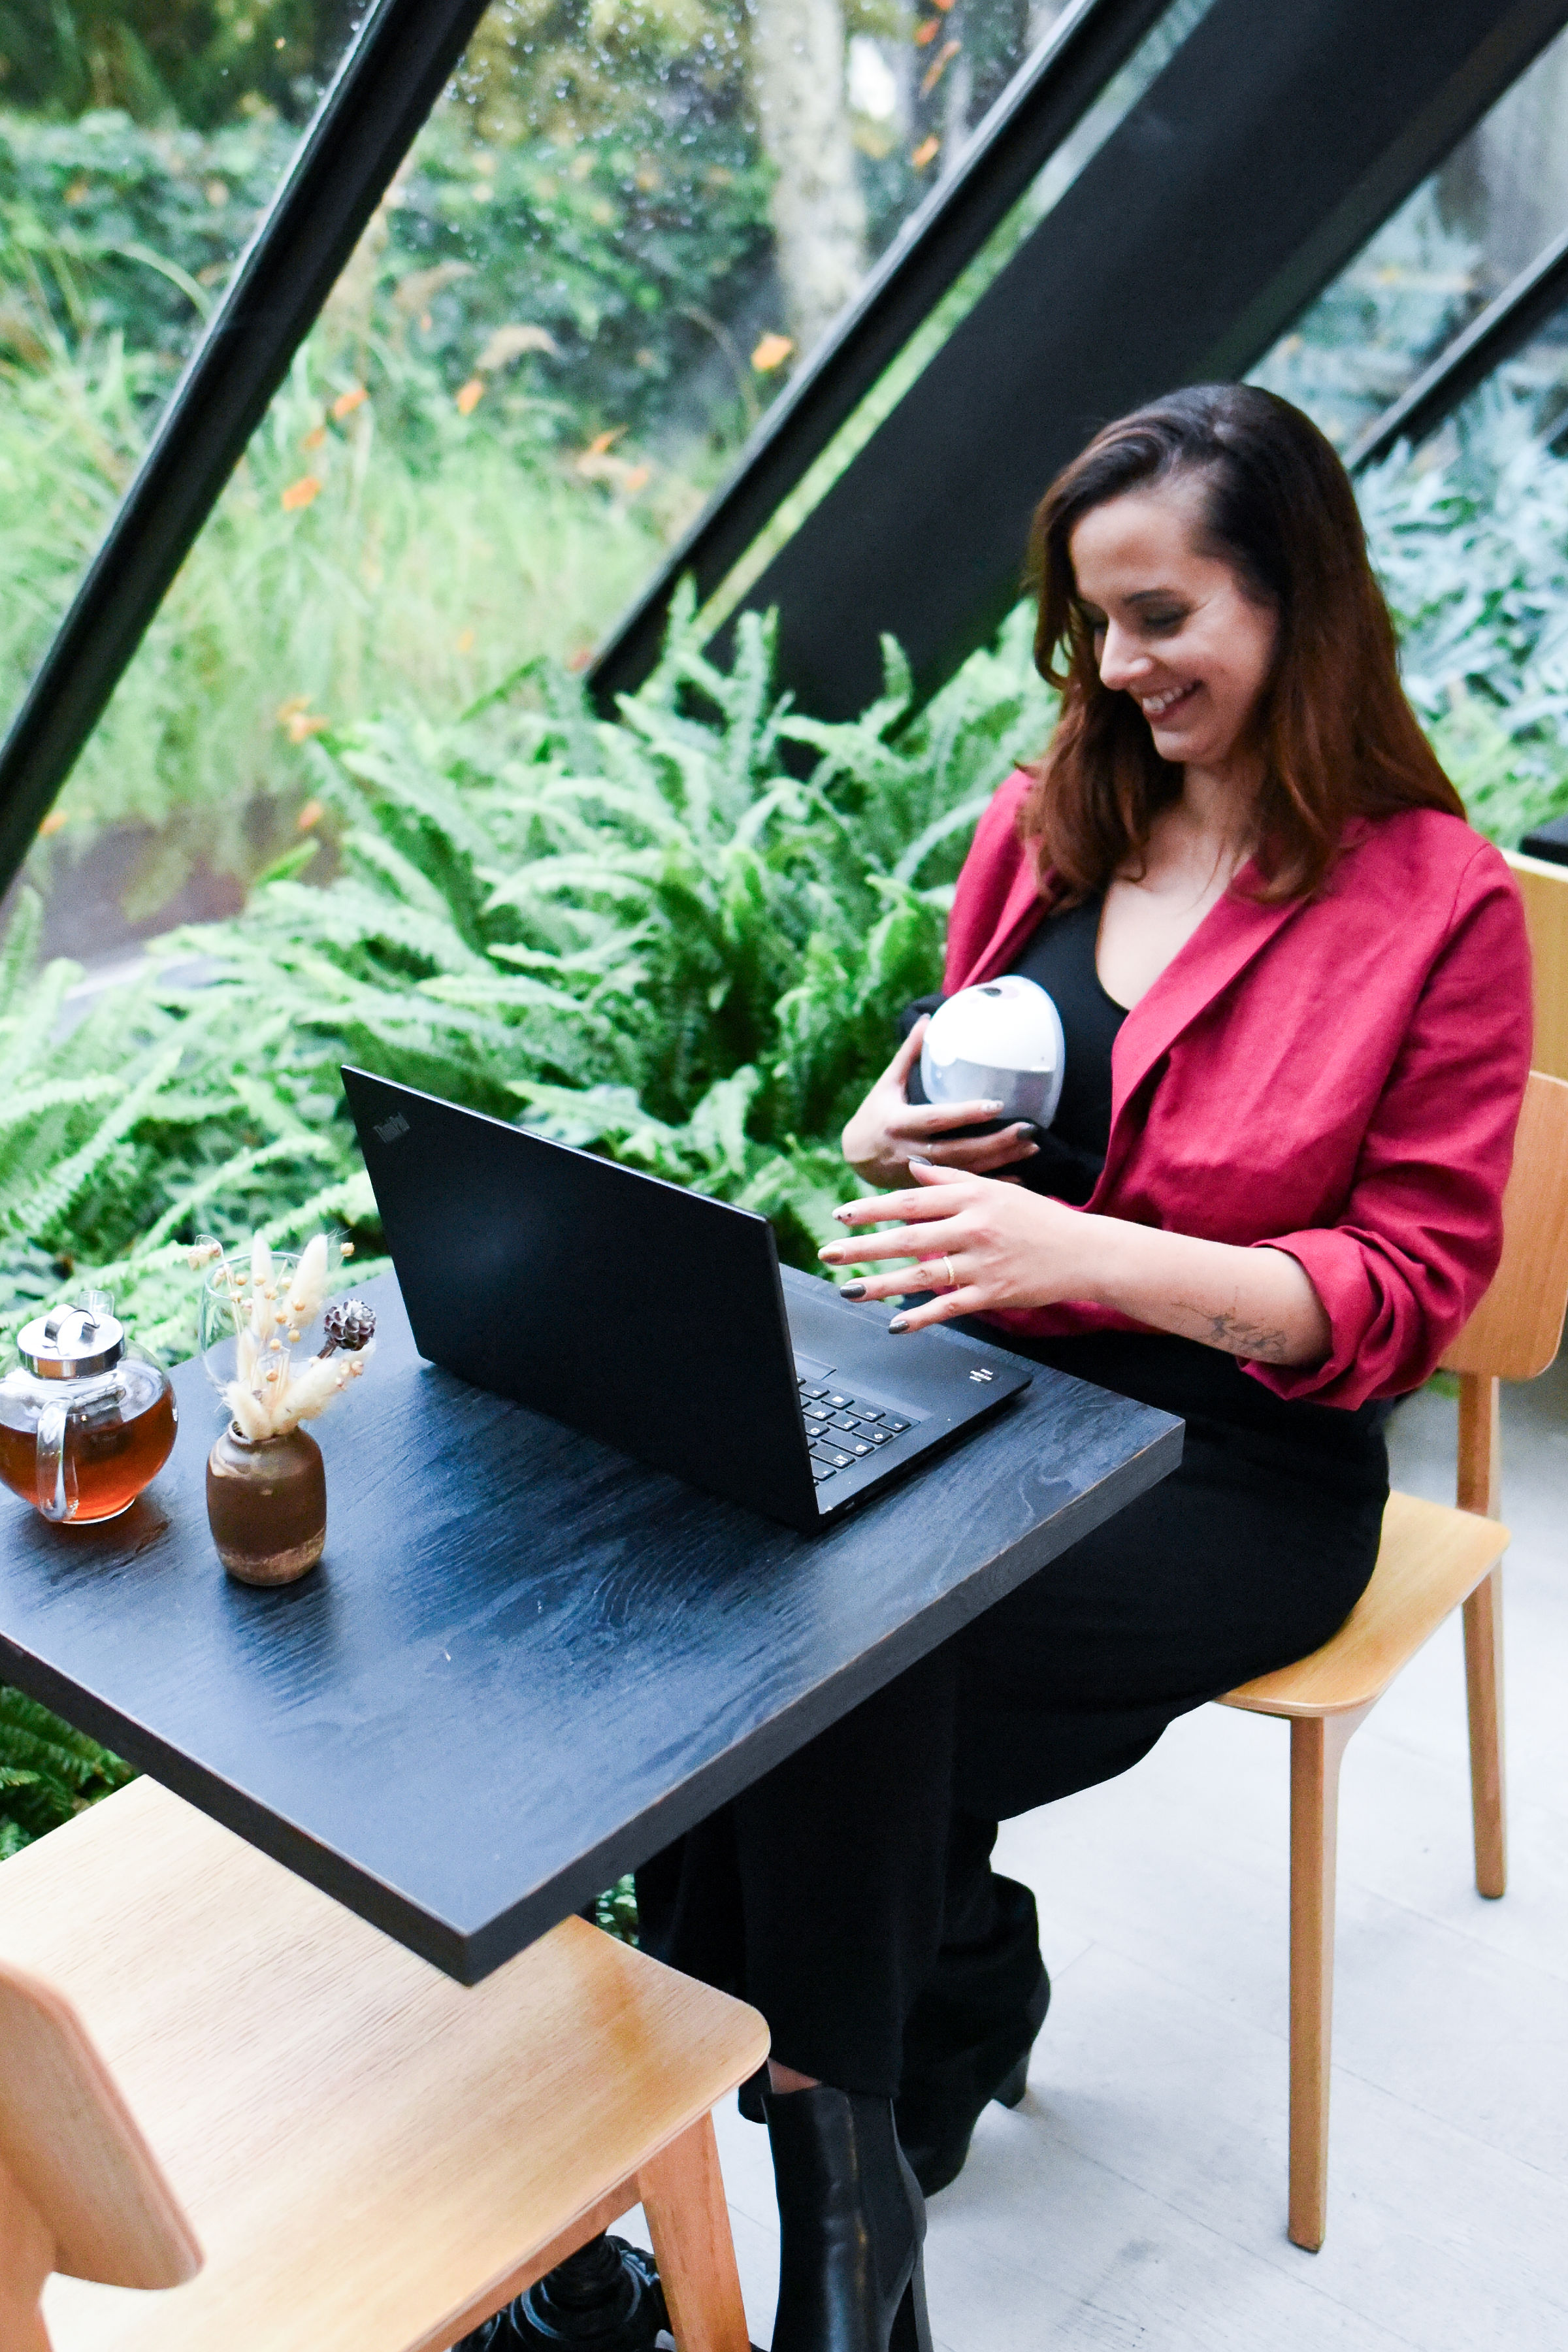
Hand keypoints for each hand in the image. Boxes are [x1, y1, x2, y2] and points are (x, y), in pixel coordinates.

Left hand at [818, 1158, 1093, 1328]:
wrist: (1085, 1252)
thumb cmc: (1039, 1219)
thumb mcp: (997, 1190)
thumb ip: (952, 1179)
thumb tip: (913, 1169)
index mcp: (972, 1198)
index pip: (912, 1202)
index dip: (873, 1209)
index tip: (842, 1215)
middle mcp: (974, 1228)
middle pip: (908, 1237)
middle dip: (864, 1246)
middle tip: (829, 1253)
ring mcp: (983, 1263)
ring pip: (922, 1275)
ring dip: (881, 1284)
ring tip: (849, 1290)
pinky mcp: (993, 1293)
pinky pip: (949, 1307)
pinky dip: (921, 1317)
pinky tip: (895, 1324)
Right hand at [840, 1019, 1039, 1189]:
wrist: (855, 1157)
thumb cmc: (875, 1113)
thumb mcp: (887, 1083)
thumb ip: (909, 1054)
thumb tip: (928, 1018)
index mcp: (899, 1122)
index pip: (937, 1119)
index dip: (966, 1113)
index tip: (997, 1105)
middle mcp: (909, 1151)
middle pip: (957, 1150)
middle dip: (994, 1143)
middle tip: (1027, 1131)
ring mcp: (919, 1173)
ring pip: (965, 1170)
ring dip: (1000, 1161)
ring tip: (1031, 1148)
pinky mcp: (927, 1187)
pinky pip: (962, 1187)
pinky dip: (991, 1182)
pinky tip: (1018, 1176)